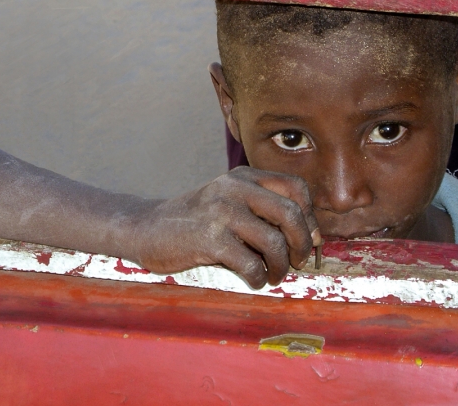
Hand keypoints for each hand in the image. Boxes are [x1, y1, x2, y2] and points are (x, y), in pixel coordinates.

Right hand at [131, 166, 320, 288]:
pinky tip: (252, 280)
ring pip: (274, 242)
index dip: (311, 216)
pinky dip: (258, 278)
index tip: (310, 238)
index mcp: (243, 176)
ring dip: (280, 267)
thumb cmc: (195, 221)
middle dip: (303, 244)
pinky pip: (251, 264)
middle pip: (291, 214)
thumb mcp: (228, 201)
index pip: (296, 187)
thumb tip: (311, 235)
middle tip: (298, 262)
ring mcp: (221, 212)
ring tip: (273, 275)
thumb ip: (262, 209)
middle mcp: (234, 188)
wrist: (146, 228)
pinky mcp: (209, 239)